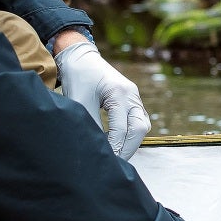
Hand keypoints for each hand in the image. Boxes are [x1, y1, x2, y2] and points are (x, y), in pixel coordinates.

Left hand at [54, 41, 149, 159]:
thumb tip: (96, 149)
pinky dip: (130, 134)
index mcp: (119, 92)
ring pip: (142, 125)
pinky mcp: (132, 99)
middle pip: (140, 128)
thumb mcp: (80, 103)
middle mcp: (131, 94)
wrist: (81, 57)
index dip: (114, 147)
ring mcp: (134, 96)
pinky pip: (138, 120)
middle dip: (128, 148)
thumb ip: (91, 125)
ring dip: (131, 142)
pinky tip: (116, 142)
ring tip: (115, 155)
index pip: (122, 128)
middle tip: (114, 163)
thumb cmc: (78, 77)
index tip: (105, 161)